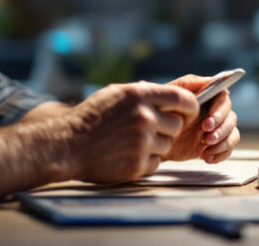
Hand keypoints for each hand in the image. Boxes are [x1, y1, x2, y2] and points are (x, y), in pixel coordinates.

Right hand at [66, 82, 197, 183]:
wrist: (67, 145)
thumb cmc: (90, 118)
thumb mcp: (114, 94)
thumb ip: (141, 93)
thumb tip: (166, 94)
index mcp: (139, 96)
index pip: (182, 98)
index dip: (191, 107)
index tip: (190, 113)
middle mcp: (144, 117)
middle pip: (177, 125)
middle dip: (167, 129)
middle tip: (147, 131)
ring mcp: (142, 142)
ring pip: (167, 145)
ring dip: (155, 146)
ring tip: (130, 143)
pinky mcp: (138, 164)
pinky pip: (156, 163)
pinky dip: (145, 161)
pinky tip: (126, 155)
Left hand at [162, 74, 239, 162]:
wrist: (154, 136)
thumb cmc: (161, 109)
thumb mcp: (171, 94)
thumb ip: (190, 84)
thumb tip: (212, 80)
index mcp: (207, 96)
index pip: (224, 99)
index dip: (220, 111)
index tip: (208, 123)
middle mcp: (214, 111)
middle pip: (231, 117)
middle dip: (221, 129)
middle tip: (206, 138)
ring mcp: (216, 128)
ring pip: (233, 133)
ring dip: (223, 142)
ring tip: (205, 149)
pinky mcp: (215, 144)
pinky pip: (229, 148)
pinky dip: (222, 154)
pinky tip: (207, 157)